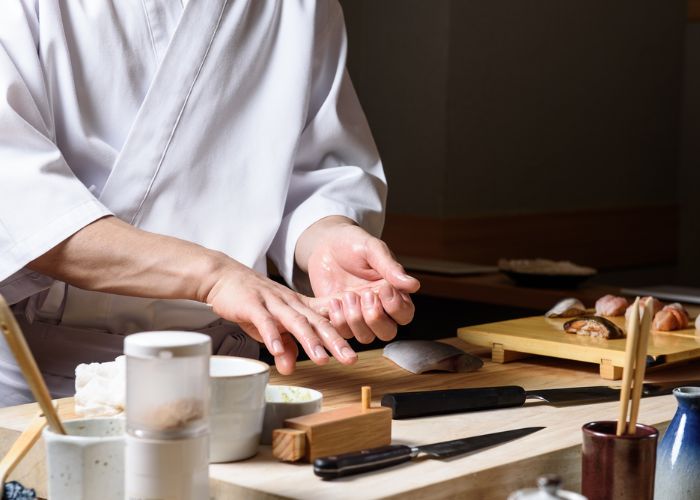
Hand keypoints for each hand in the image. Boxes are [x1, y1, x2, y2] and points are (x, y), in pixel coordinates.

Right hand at [205, 257, 356, 374]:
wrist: (223, 277)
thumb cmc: (251, 302)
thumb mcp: (270, 327)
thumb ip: (282, 346)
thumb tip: (289, 369)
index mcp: (298, 307)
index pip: (324, 320)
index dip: (342, 333)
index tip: (356, 350)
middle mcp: (290, 303)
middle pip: (316, 322)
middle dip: (335, 341)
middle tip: (350, 358)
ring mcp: (272, 302)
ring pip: (295, 321)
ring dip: (310, 340)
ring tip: (322, 358)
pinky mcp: (251, 304)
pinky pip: (264, 320)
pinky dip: (271, 334)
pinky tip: (277, 350)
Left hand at [297, 217, 419, 343]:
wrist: (325, 245)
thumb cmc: (353, 244)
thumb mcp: (373, 250)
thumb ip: (391, 268)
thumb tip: (414, 285)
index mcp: (393, 292)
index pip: (405, 314)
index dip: (396, 307)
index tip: (383, 288)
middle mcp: (379, 308)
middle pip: (388, 333)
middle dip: (376, 318)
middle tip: (364, 294)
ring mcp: (359, 315)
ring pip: (366, 337)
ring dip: (355, 319)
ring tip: (347, 295)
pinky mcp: (340, 318)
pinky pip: (343, 333)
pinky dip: (338, 319)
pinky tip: (334, 300)